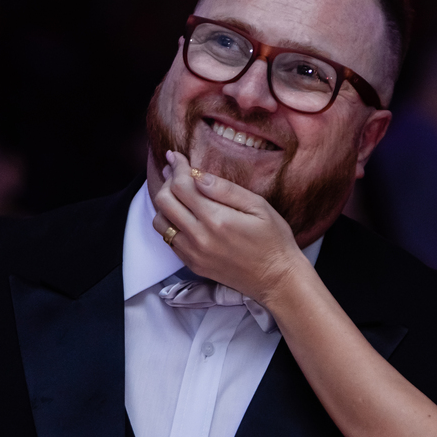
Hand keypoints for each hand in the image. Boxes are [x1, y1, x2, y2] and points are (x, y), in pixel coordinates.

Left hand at [151, 151, 309, 304]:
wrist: (277, 280)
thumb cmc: (274, 241)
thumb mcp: (259, 207)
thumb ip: (226, 190)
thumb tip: (198, 176)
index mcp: (216, 219)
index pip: (181, 186)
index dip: (176, 167)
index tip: (176, 156)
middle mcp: (199, 237)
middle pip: (163, 202)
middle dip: (167, 181)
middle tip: (175, 170)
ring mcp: (193, 253)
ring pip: (160, 222)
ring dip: (165, 204)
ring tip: (178, 193)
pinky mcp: (192, 264)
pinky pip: (168, 240)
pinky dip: (170, 223)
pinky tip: (184, 215)